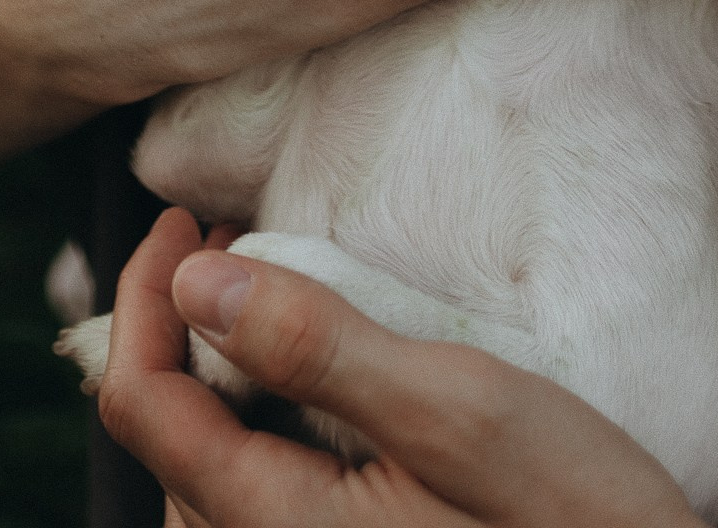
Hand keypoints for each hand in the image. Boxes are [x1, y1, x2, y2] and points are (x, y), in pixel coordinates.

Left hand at [99, 208, 701, 527]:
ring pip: (206, 477)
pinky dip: (254, 431)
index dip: (140, 296)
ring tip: (263, 298)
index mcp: (276, 527)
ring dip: (213, 378)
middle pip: (164, 441)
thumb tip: (196, 283)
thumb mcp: (459, 409)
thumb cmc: (576, 521)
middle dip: (175, 328)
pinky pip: (256, 509)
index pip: (142, 405)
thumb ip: (318, 347)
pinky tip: (305, 387)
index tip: (187, 220)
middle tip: (226, 240)